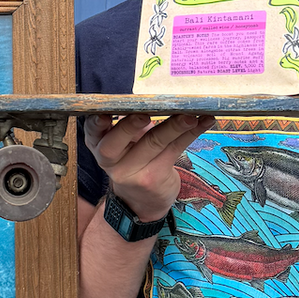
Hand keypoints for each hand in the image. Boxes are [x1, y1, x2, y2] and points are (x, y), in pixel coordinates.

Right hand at [84, 112, 215, 222]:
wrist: (140, 202)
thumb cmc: (131, 161)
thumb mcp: (121, 144)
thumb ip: (127, 124)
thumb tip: (152, 95)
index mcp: (98, 144)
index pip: (93, 132)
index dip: (96, 124)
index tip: (103, 113)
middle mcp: (111, 160)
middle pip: (117, 142)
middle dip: (130, 126)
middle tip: (145, 113)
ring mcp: (132, 172)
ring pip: (153, 143)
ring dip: (174, 125)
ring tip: (190, 114)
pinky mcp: (155, 177)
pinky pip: (175, 149)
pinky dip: (191, 132)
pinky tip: (205, 121)